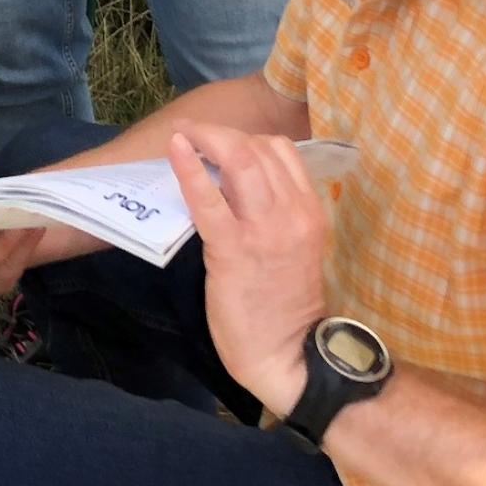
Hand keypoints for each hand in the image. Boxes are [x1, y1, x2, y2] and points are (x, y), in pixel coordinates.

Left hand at [167, 126, 331, 417]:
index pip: (281, 150)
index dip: (247, 137)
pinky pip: (209, 199)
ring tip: (183, 136)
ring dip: (206, 138)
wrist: (287, 354)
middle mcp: (292, 213)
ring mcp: (265, 230)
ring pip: (239, 160)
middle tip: (194, 132)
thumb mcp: (293, 247)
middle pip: (257, 147)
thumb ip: (274, 213)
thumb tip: (233, 183)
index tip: (221, 142)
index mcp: (309, 211)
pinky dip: (189, 168)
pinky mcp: (234, 250)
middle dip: (220, 132)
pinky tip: (176, 150)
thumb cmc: (284, 304)